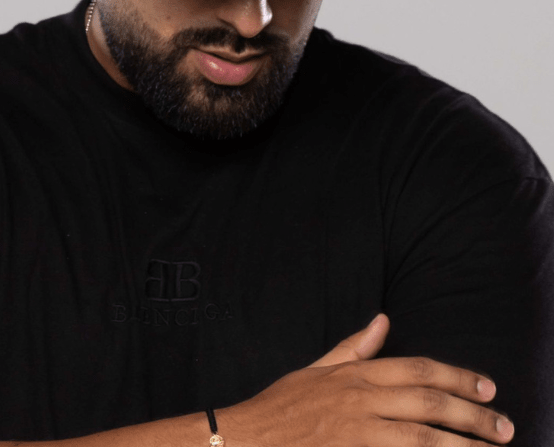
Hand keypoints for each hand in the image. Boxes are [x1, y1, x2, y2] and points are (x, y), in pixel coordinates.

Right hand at [219, 313, 513, 445]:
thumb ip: (354, 347)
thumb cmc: (283, 405)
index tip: (487, 389)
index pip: (417, 370)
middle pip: (429, 404)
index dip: (456, 378)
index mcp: (354, 375)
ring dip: (463, 446)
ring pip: (424, 439)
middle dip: (473, 416)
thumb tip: (383, 320)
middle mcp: (361, 402)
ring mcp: (359, 435)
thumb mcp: (317, 368)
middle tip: (504, 428)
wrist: (249, 440)